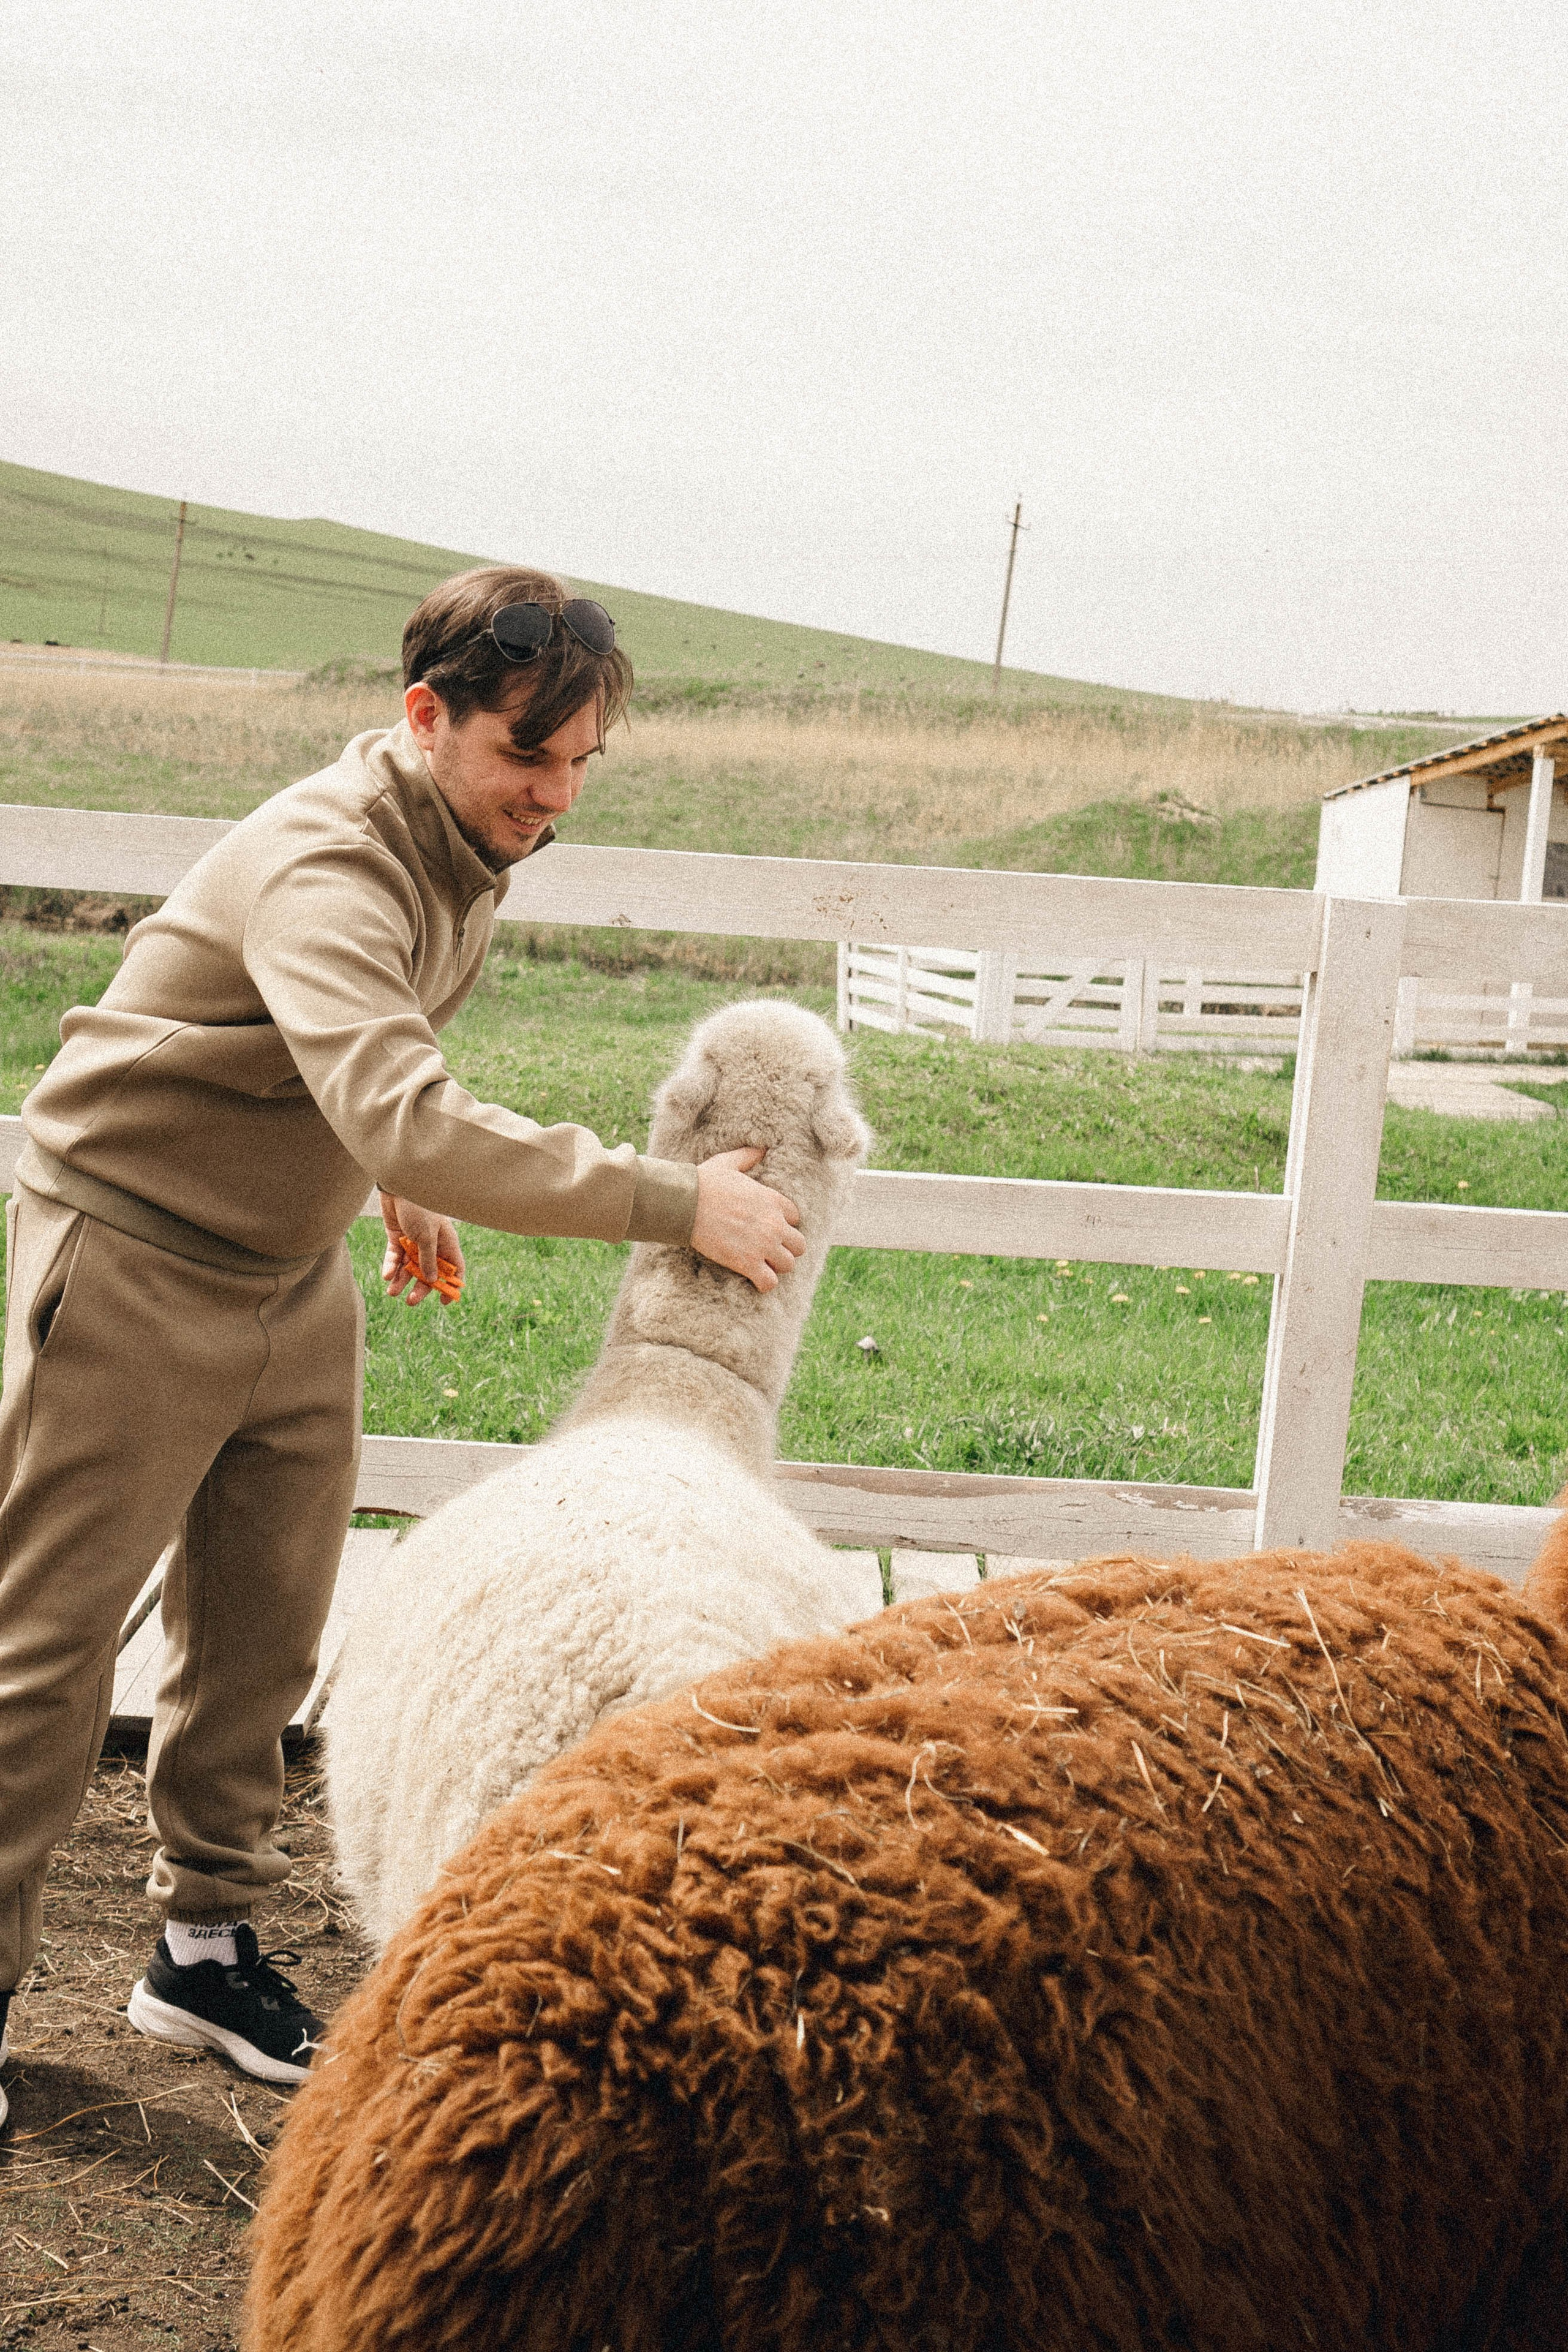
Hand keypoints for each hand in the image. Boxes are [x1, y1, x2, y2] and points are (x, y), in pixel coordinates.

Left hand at [379, 1192, 465, 1307]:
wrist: (398, 1187)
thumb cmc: (419, 1208)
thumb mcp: (426, 1236)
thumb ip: (429, 1258)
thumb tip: (432, 1279)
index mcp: (446, 1243)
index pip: (454, 1268)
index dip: (452, 1285)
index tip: (445, 1301)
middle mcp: (431, 1245)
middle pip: (429, 1273)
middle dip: (420, 1288)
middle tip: (410, 1301)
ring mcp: (413, 1243)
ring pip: (409, 1269)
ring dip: (402, 1281)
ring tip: (392, 1292)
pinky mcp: (397, 1239)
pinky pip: (395, 1259)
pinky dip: (391, 1267)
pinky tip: (386, 1276)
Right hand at [690, 1148, 805, 1291]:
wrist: (685, 1202)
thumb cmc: (705, 1182)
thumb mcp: (729, 1162)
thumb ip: (748, 1156)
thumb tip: (760, 1148)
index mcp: (773, 1200)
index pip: (796, 1217)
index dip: (784, 1223)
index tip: (770, 1227)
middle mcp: (774, 1224)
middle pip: (799, 1245)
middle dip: (786, 1248)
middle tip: (769, 1249)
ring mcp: (763, 1245)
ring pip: (788, 1265)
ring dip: (776, 1266)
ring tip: (761, 1264)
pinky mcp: (747, 1263)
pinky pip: (770, 1282)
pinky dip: (764, 1284)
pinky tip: (754, 1279)